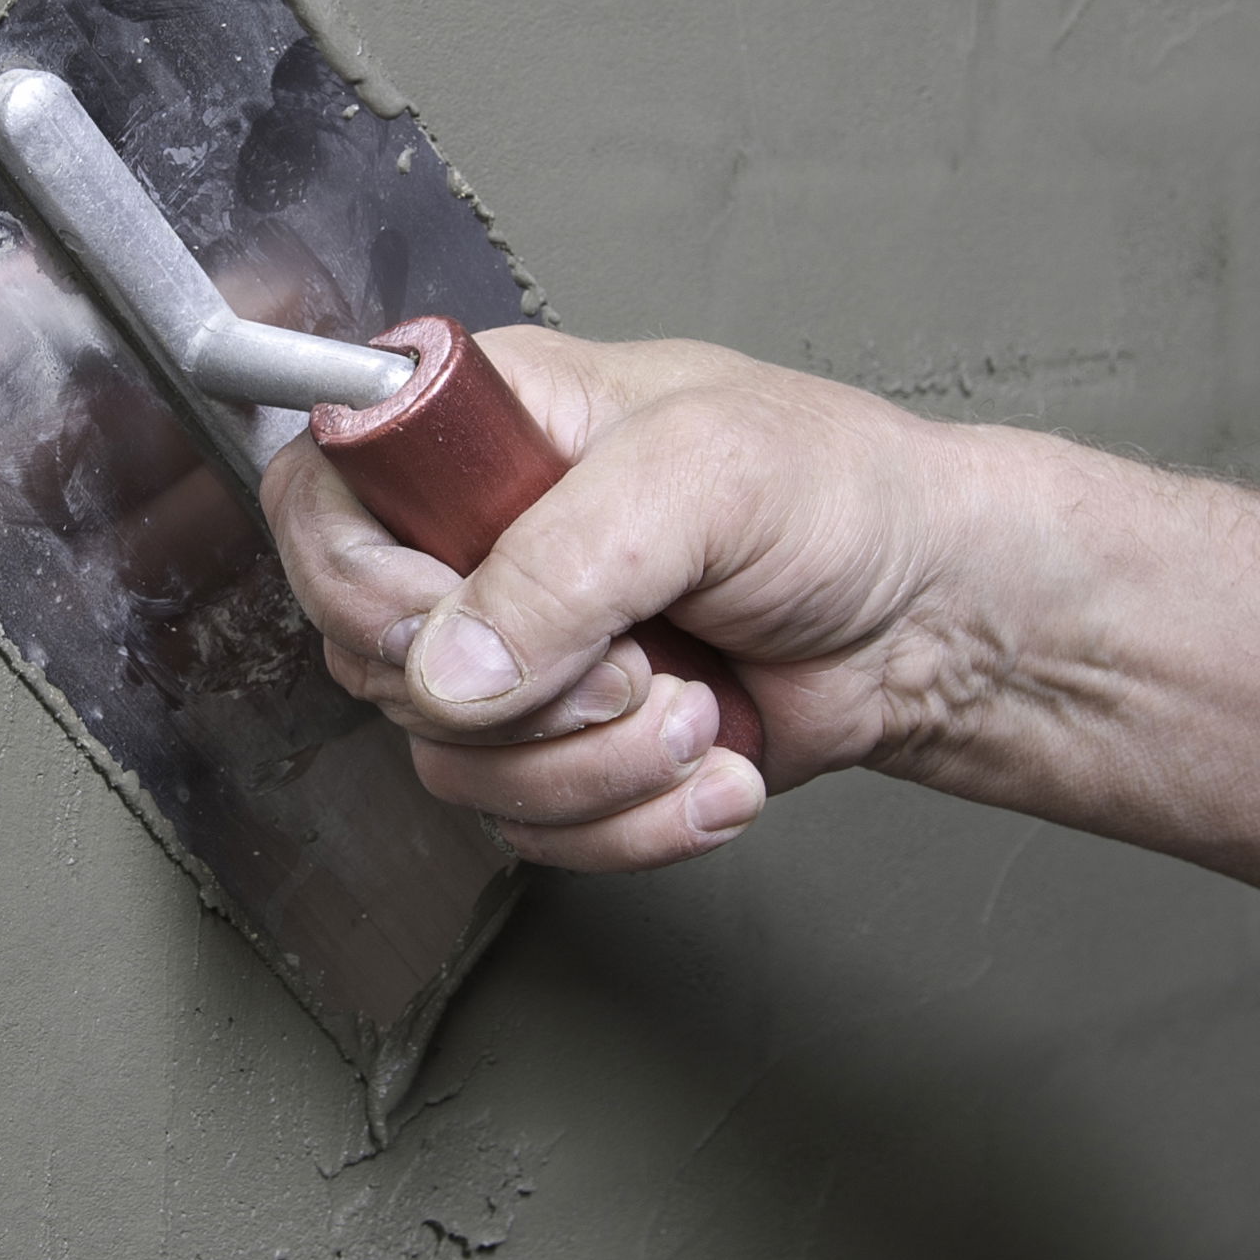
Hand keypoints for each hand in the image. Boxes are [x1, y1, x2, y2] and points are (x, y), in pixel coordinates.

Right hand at [261, 328, 1019, 871]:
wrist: (939, 617)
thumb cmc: (842, 495)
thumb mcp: (701, 478)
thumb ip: (560, 565)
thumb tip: (447, 671)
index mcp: (479, 430)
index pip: (321, 498)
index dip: (358, 582)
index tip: (449, 623)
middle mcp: (474, 541)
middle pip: (374, 659)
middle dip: (525, 698)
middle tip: (639, 664)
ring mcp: (516, 653)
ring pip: (453, 764)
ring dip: (594, 770)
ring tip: (701, 714)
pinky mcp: (563, 750)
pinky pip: (530, 830)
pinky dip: (633, 822)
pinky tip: (716, 766)